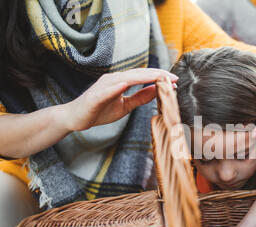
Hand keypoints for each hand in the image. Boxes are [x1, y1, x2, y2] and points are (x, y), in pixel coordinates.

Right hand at [61, 68, 177, 131]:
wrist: (75, 119)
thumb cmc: (99, 111)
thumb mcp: (125, 106)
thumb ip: (141, 97)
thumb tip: (157, 90)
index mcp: (121, 81)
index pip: (143, 76)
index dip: (159, 77)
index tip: (176, 80)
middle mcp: (113, 79)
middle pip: (138, 74)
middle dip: (156, 75)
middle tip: (173, 77)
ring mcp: (103, 86)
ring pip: (125, 78)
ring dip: (142, 77)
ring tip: (158, 77)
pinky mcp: (94, 96)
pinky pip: (106, 91)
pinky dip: (116, 87)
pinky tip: (125, 85)